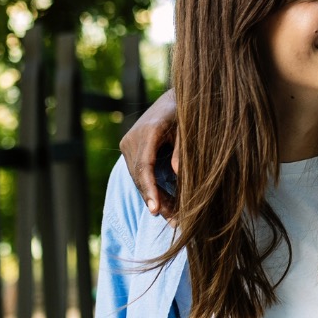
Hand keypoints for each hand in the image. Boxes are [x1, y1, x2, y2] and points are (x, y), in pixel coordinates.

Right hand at [120, 89, 178, 217]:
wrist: (174, 97)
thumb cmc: (187, 112)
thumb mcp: (189, 128)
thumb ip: (182, 149)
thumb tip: (176, 173)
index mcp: (149, 132)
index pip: (145, 167)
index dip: (150, 189)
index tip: (155, 209)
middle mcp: (133, 138)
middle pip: (140, 176)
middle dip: (155, 199)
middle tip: (173, 219)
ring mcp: (129, 143)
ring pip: (138, 177)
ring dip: (153, 196)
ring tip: (172, 216)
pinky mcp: (130, 148)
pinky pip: (139, 172)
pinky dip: (151, 187)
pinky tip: (164, 202)